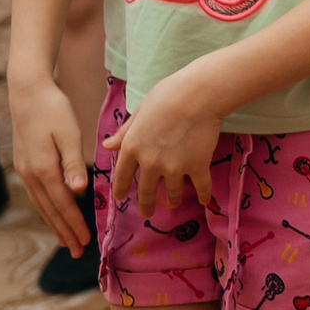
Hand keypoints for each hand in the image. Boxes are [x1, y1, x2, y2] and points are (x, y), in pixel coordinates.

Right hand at [10, 76, 90, 249]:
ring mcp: (24, 170)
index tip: (86, 241)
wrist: (27, 91)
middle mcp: (30, 174)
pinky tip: (54, 214)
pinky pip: (37, 194)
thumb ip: (73, 163)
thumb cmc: (53, 109)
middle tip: (78, 250)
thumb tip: (78, 191)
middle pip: (50, 210)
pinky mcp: (24, 164)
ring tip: (66, 240)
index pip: (62, 204)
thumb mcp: (68, 133)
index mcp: (43, 169)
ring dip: (54, 224)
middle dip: (64, 231)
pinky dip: (47, 209)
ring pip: (41, 205)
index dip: (74, 223)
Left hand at [99, 64, 225, 216]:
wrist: (197, 96)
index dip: (121, 189)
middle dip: (145, 204)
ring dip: (171, 200)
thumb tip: (107, 146)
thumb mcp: (139, 112)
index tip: (120, 197)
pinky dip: (203, 195)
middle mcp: (150, 163)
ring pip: (172, 192)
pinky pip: (200, 187)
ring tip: (172, 204)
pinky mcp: (197, 166)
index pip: (122, 175)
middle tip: (146, 213)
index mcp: (133, 148)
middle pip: (146, 191)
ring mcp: (174, 168)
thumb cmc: (166, 96)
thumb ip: (125, 132)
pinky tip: (203, 200)